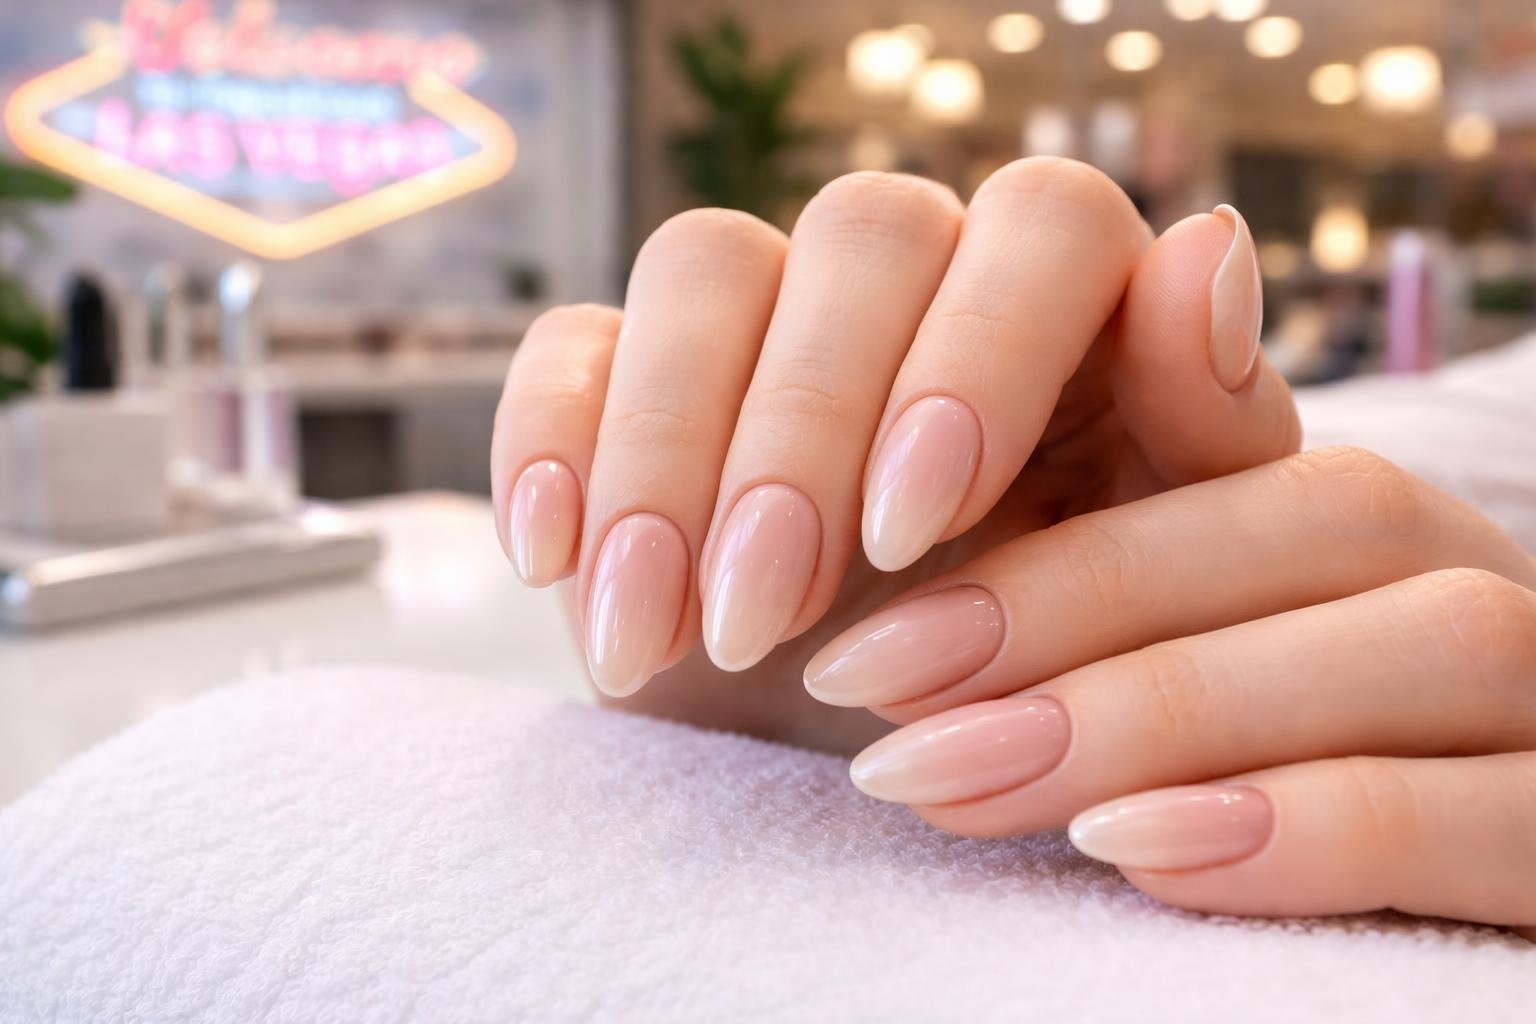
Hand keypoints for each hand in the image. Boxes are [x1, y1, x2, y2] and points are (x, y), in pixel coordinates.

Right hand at [491, 158, 1298, 749]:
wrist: (895, 762)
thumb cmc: (1054, 671)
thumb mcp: (1164, 585)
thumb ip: (1205, 428)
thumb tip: (1209, 242)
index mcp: (1075, 307)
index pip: (1046, 223)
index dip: (977, 356)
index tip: (908, 534)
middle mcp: (922, 281)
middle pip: (863, 235)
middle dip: (803, 435)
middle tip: (764, 616)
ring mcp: (770, 318)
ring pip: (706, 266)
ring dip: (668, 457)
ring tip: (658, 640)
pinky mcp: (632, 376)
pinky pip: (570, 343)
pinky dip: (545, 443)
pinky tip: (550, 564)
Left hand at [813, 446, 1535, 937]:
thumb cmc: (1169, 791)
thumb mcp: (1126, 651)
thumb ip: (1130, 505)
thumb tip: (1201, 243)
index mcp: (1370, 532)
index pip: (1245, 435)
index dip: (1053, 526)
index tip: (864, 641)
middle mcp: (1486, 582)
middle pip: (1333, 512)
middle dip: (1076, 598)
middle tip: (870, 694)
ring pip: (1434, 637)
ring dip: (1167, 704)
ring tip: (955, 777)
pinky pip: (1501, 813)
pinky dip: (1310, 825)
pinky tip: (1136, 855)